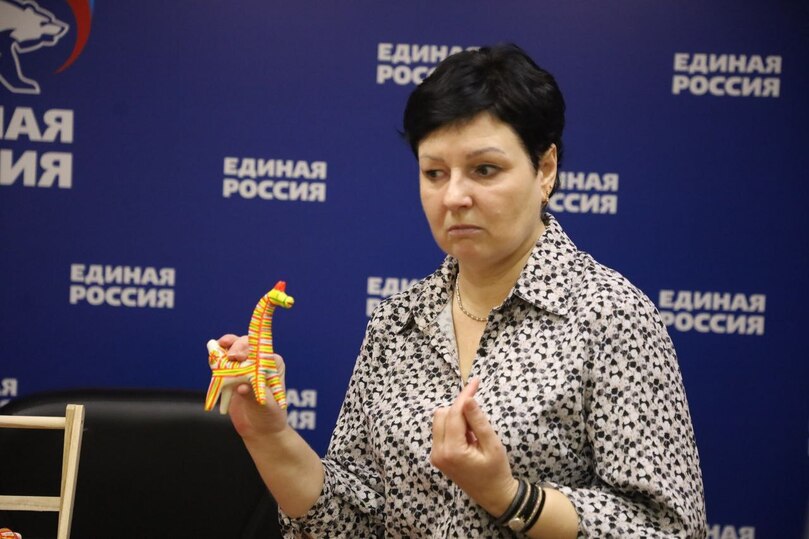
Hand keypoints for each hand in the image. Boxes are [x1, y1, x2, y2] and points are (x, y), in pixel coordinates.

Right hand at [217, 334, 288, 439]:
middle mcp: (259, 361)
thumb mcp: (265, 407)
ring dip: (224, 347)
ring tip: (216, 349)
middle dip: (236, 347)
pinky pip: (223, 362)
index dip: (250, 348)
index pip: (262, 349)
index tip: (239, 356)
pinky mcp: (231, 374)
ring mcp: (244, 367)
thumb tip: (241, 387)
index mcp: (273, 364)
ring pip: (233, 349)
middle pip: (247, 345)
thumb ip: (254, 395)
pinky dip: (216, 358)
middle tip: (230, 356)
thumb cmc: (270, 416)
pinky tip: (212, 358)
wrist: (259, 429)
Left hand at [430, 376, 517, 515]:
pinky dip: (454, 426)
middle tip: (479, 415)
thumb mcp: (492, 445)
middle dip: (460, 408)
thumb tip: (467, 399)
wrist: (493, 495)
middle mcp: (438, 452)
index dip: (465, 396)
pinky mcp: (437, 455)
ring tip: (475, 432)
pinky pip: (441, 430)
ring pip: (440, 420)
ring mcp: (435, 455)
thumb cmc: (497, 471)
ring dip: (456, 417)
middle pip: (443, 414)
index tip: (476, 382)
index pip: (454, 413)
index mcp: (452, 450)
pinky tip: (469, 437)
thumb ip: (479, 421)